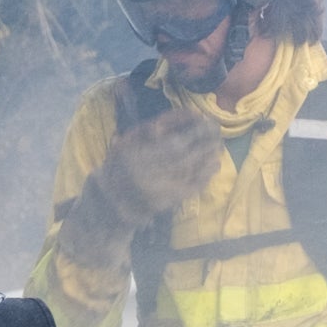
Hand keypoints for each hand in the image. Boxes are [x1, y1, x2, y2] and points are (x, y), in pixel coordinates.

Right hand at [99, 108, 223, 217]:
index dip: (189, 130)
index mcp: (133, 157)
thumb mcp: (119, 149)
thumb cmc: (114, 173)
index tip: (202, 119)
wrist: (107, 208)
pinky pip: (189, 187)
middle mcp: (146, 173)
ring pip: (189, 169)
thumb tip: (162, 125)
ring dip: (207, 155)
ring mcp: (157, 189)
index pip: (169, 141)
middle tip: (216, 128)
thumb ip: (139, 135)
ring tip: (219, 145)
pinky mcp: (166, 203)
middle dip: (202, 140)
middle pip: (182, 153)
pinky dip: (204, 176)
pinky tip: (215, 165)